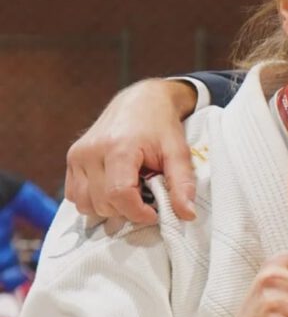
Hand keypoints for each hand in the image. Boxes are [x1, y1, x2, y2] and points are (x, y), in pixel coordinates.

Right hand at [65, 79, 198, 224]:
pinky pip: (74, 195)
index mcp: (118, 148)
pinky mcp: (71, 159)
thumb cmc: (161, 126)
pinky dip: (94, 200)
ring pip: (85, 204)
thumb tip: (187, 215)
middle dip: (127, 210)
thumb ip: (182, 185)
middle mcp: (91, 152)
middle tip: (146, 197)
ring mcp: (77, 155)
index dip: (138, 212)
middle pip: (102, 203)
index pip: (119, 195)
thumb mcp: (179, 153)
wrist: (141, 101)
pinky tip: (114, 187)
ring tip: (131, 191)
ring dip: (110, 208)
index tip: (154, 213)